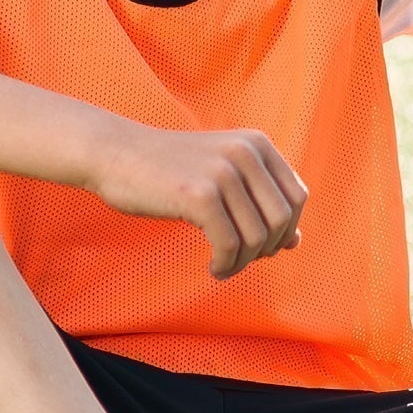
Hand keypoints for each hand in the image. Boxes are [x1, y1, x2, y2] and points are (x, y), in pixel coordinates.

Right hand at [89, 124, 306, 279]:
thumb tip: (296, 242)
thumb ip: (260, 202)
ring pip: (258, 237)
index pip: (297, 197)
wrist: (115, 153)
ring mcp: (224, 172)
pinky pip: (230, 245)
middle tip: (240, 259)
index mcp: (257, 144)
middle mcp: (246, 153)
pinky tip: (214, 268)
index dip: (286, 228)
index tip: (261, 245)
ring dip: (242, 262)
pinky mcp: (200, 195)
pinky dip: (226, 265)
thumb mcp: (222, 176)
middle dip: (267, 249)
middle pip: (282, 220)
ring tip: (223, 266)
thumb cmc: (169, 170)